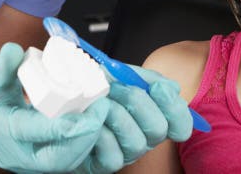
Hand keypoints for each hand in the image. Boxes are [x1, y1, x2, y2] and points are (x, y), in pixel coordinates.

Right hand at [0, 42, 108, 172]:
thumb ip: (2, 64)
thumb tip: (14, 51)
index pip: (34, 131)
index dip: (63, 125)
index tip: (88, 112)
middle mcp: (14, 152)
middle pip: (55, 159)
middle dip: (84, 137)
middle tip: (102, 108)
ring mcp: (25, 160)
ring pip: (63, 163)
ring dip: (88, 141)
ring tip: (101, 111)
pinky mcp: (36, 159)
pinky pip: (64, 160)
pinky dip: (82, 143)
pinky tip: (93, 120)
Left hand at [76, 65, 191, 172]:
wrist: (60, 103)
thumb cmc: (94, 88)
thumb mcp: (121, 75)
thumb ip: (146, 79)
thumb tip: (171, 87)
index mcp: (154, 117)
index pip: (180, 123)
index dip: (175, 108)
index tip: (159, 88)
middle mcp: (144, 137)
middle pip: (159, 129)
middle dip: (138, 103)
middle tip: (117, 87)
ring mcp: (126, 153)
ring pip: (136, 142)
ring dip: (117, 116)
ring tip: (101, 101)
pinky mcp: (105, 165)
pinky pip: (113, 155)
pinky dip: (101, 134)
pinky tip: (92, 120)